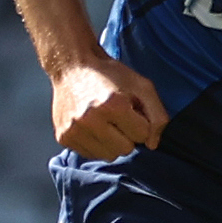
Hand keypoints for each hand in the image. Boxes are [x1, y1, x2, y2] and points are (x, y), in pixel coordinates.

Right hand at [48, 55, 165, 159]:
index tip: (132, 110)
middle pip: (126, 149)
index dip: (141, 122)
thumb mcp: (143, 87)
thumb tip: (153, 145)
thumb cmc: (111, 76)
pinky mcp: (63, 137)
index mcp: (113, 105)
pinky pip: (90, 154)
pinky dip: (96, 144)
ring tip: (105, 122)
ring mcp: (73, 129)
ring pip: (109, 156)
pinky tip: (93, 127)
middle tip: (118, 117)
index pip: (142, 135)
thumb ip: (158, 116)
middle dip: (128, 135)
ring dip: (112, 142)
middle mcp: (90, 119)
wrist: (72, 67)